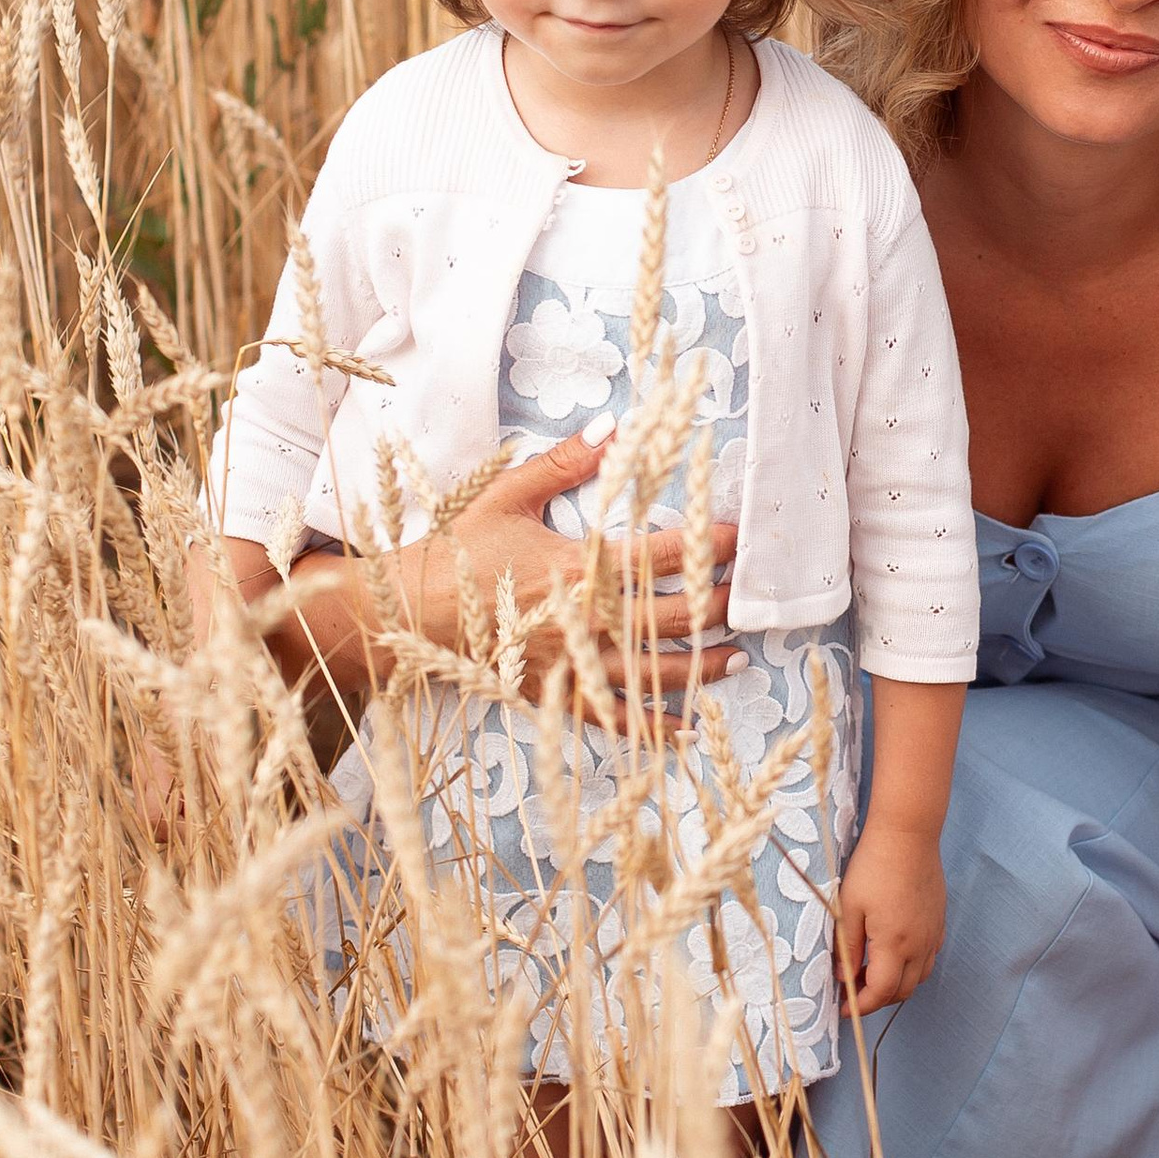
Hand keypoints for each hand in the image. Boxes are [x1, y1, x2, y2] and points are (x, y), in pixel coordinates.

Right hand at [420, 435, 743, 705]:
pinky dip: (651, 729)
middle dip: (718, 607)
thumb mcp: (508, 495)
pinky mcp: (556, 693)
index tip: (741, 538)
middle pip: (669, 618)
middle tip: (752, 598)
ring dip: (700, 667)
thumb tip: (613, 427)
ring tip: (736, 658)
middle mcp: (582, 619)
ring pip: (651, 673)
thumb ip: (565, 463)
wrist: (407, 612)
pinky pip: (612, 718)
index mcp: (577, 567)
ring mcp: (570, 663)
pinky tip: (685, 730)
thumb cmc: (458, 550)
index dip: (707, 545)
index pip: (660, 556)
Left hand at [835, 813, 946, 1016]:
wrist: (908, 834)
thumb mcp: (848, 907)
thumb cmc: (874, 866)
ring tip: (870, 974)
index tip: (843, 1010)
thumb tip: (843, 977)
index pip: (880, 992)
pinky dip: (911, 967)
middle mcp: (919, 945)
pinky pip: (929, 957)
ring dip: (895, 985)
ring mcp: (933, 933)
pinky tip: (893, 954)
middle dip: (877, 999)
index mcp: (894, 943)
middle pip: (903, 991)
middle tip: (852, 992)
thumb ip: (847, 947)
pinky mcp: (938, 921)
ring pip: (919, 977)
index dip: (860, 1006)